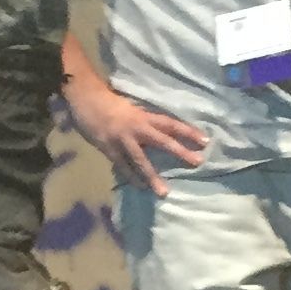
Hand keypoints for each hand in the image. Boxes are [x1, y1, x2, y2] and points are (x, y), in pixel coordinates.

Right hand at [66, 70, 206, 196]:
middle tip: (198, 162)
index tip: (205, 141)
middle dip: (180, 152)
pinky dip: (130, 177)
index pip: (171, 124)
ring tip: (164, 192)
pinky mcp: (108, 148)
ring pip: (141, 160)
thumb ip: (142, 121)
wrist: (85, 98)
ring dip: (153, 176)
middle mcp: (137, 127)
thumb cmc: (108, 101)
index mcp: (143, 116)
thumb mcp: (130, 109)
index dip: (188, 131)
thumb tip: (158, 135)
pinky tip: (139, 187)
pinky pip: (122, 165)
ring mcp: (122, 139)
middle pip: (163, 140)